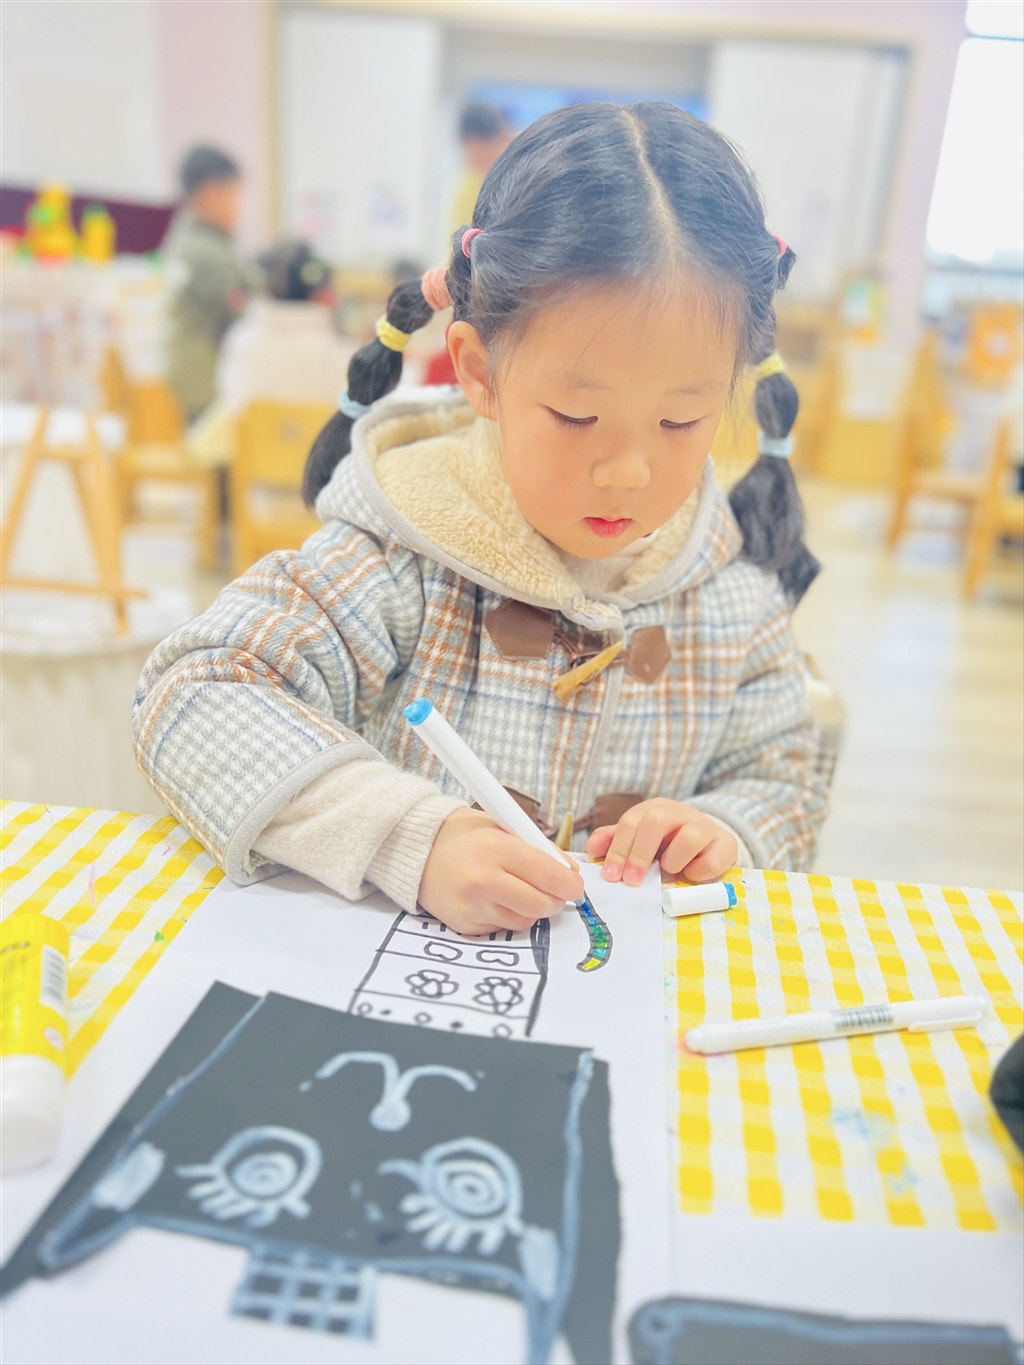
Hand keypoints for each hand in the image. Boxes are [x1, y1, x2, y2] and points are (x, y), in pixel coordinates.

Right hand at [418, 807, 583, 935]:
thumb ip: (538, 848)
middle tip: (555, 894)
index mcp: (496, 848)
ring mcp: (472, 906)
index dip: (569, 884)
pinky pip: (502, 928)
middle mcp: (483, 879)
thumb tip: (570, 874)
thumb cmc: (465, 837)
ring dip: (532, 910)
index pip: (548, 874)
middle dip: (555, 901)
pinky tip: (496, 900)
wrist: (418, 851)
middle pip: (540, 904)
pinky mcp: (464, 924)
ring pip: (524, 920)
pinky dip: (508, 917)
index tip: (575, 886)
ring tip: (520, 892)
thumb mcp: (503, 828)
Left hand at [585, 800, 737, 885]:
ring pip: (690, 836)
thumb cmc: (670, 844)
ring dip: (674, 860)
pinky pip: (713, 858)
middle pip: (656, 820)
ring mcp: (705, 826)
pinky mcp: (726, 844)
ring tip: (669, 871)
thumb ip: (616, 840)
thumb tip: (591, 848)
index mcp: (656, 809)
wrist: (710, 845)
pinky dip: (700, 871)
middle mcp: (680, 812)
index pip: (631, 821)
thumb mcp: (641, 840)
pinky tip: (691, 876)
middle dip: (640, 853)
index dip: (619, 847)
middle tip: (631, 880)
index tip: (611, 874)